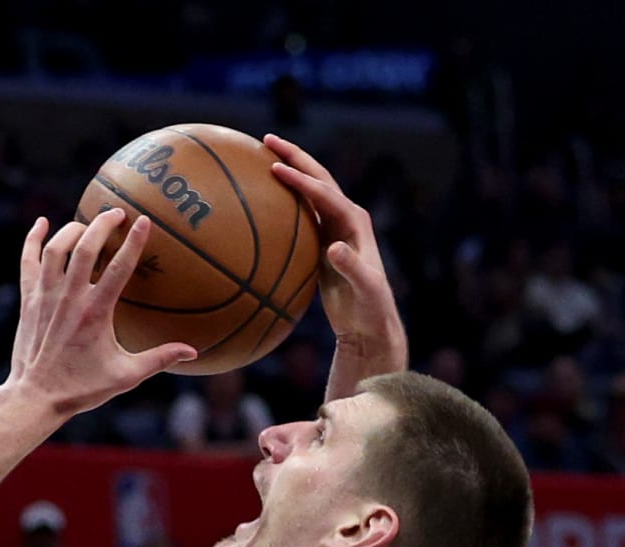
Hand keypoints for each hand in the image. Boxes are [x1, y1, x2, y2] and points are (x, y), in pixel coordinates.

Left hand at [5, 210, 195, 417]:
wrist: (35, 397)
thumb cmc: (81, 388)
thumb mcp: (125, 376)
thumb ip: (159, 359)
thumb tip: (192, 352)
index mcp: (95, 313)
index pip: (119, 267)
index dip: (134, 241)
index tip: (145, 220)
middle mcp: (69, 299)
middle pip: (85, 247)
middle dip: (102, 224)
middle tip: (117, 213)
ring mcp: (45, 297)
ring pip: (55, 250)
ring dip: (72, 230)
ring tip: (88, 224)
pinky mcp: (28, 301)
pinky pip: (28, 262)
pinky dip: (33, 240)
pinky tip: (42, 223)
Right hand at [265, 134, 404, 361]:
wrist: (370, 322)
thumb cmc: (369, 307)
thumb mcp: (364, 289)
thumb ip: (351, 267)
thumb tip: (332, 248)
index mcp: (355, 223)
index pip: (325, 194)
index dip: (301, 181)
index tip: (275, 169)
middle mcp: (346, 218)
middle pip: (318, 178)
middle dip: (295, 156)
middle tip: (267, 139)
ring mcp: (334, 228)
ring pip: (309, 190)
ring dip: (289, 170)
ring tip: (263, 156)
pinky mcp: (323, 240)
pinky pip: (300, 212)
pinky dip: (283, 198)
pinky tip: (261, 198)